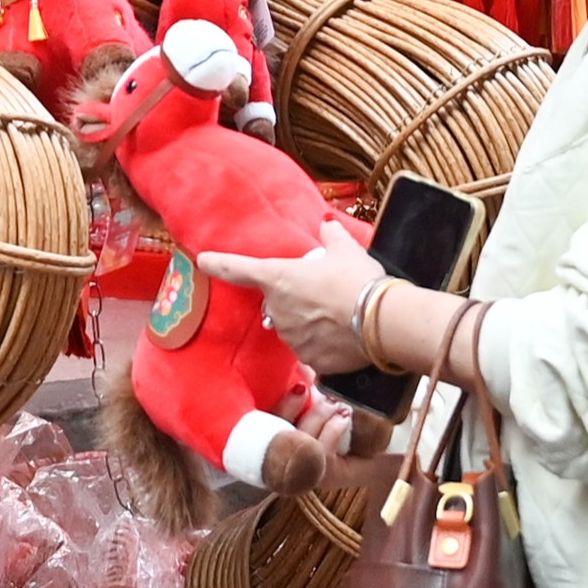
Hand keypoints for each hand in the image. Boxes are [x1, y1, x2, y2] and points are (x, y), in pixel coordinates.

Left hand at [197, 234, 393, 375]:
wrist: (385, 322)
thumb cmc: (360, 281)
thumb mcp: (347, 251)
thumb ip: (331, 237)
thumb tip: (326, 225)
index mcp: (279, 278)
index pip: (239, 269)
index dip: (219, 263)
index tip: (203, 261)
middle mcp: (278, 310)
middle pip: (276, 303)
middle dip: (293, 299)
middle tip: (324, 293)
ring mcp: (292, 339)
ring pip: (293, 328)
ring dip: (307, 323)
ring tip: (339, 316)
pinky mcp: (310, 361)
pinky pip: (311, 351)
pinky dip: (322, 345)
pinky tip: (343, 338)